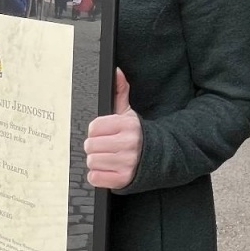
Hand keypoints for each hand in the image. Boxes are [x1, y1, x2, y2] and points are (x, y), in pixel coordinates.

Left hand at [86, 69, 140, 189]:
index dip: (96, 131)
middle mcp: (128, 143)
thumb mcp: (129, 114)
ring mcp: (126, 162)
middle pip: (90, 145)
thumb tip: (116, 71)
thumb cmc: (138, 135)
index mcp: (127, 125)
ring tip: (108, 158)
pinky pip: (95, 177)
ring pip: (92, 161)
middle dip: (95, 147)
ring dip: (97, 161)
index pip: (94, 127)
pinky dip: (98, 175)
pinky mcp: (123, 179)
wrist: (159, 158)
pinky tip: (108, 169)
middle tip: (106, 147)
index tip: (104, 134)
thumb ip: (120, 92)